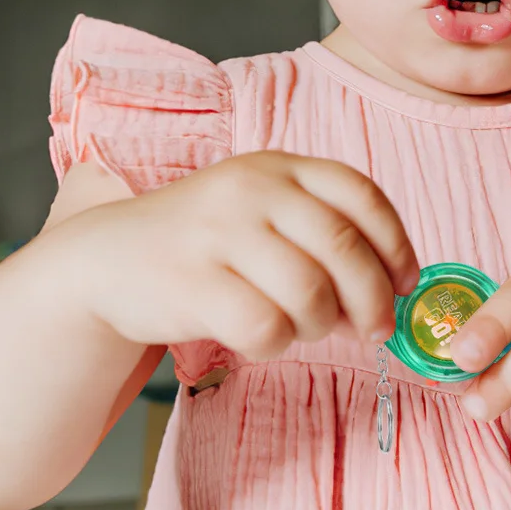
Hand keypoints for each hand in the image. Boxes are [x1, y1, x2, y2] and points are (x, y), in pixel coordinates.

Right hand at [57, 153, 417, 359]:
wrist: (105, 261)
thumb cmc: (204, 244)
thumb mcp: (262, 210)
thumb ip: (323, 231)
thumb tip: (395, 287)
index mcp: (278, 166)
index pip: (361, 195)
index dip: (396, 245)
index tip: (405, 283)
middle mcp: (251, 189)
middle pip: (344, 248)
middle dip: (373, 299)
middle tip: (374, 330)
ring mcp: (218, 233)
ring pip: (310, 294)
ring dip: (320, 326)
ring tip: (301, 327)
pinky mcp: (191, 282)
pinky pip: (265, 327)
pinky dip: (275, 343)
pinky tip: (258, 336)